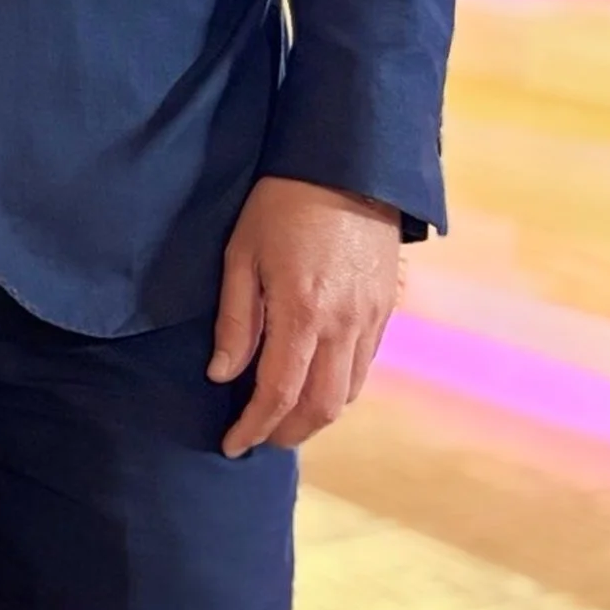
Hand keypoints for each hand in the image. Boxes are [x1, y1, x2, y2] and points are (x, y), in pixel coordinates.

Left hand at [209, 175, 402, 455]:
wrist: (347, 164)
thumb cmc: (281, 203)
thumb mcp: (242, 254)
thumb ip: (236, 320)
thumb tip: (223, 375)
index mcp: (303, 312)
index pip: (279, 393)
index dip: (255, 426)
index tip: (232, 444)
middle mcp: (344, 324)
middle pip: (321, 406)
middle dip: (288, 432)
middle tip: (258, 437)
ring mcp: (371, 318)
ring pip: (349, 392)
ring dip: (315, 415)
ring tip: (284, 418)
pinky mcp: (386, 308)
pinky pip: (365, 366)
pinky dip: (339, 388)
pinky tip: (314, 383)